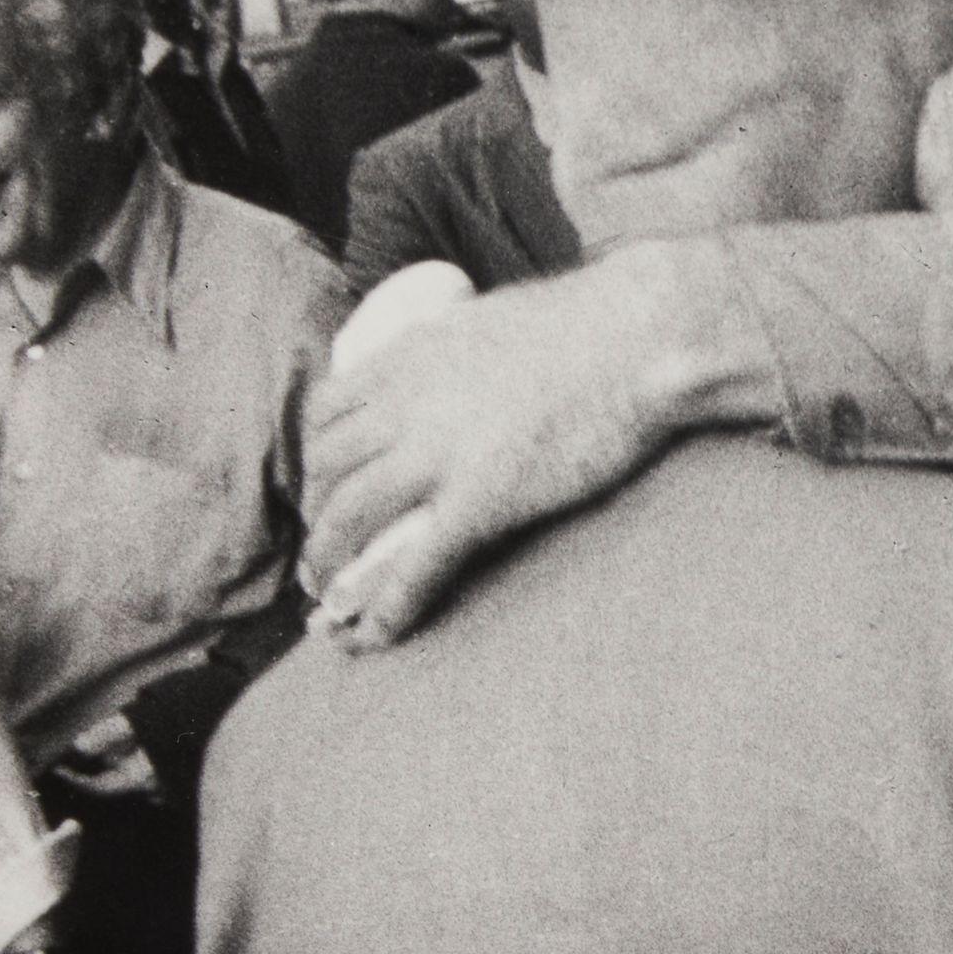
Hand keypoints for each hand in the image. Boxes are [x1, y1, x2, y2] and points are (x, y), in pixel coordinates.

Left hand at [304, 250, 715, 647]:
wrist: (638, 335)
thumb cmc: (593, 323)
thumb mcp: (496, 319)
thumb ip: (464, 348)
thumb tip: (469, 363)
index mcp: (409, 357)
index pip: (326, 411)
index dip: (314, 457)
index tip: (326, 485)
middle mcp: (407, 404)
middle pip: (326, 468)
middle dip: (315, 516)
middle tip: (326, 550)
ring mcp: (440, 454)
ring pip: (349, 516)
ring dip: (329, 562)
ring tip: (328, 596)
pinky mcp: (482, 499)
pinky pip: (415, 564)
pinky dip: (386, 606)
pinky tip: (376, 634)